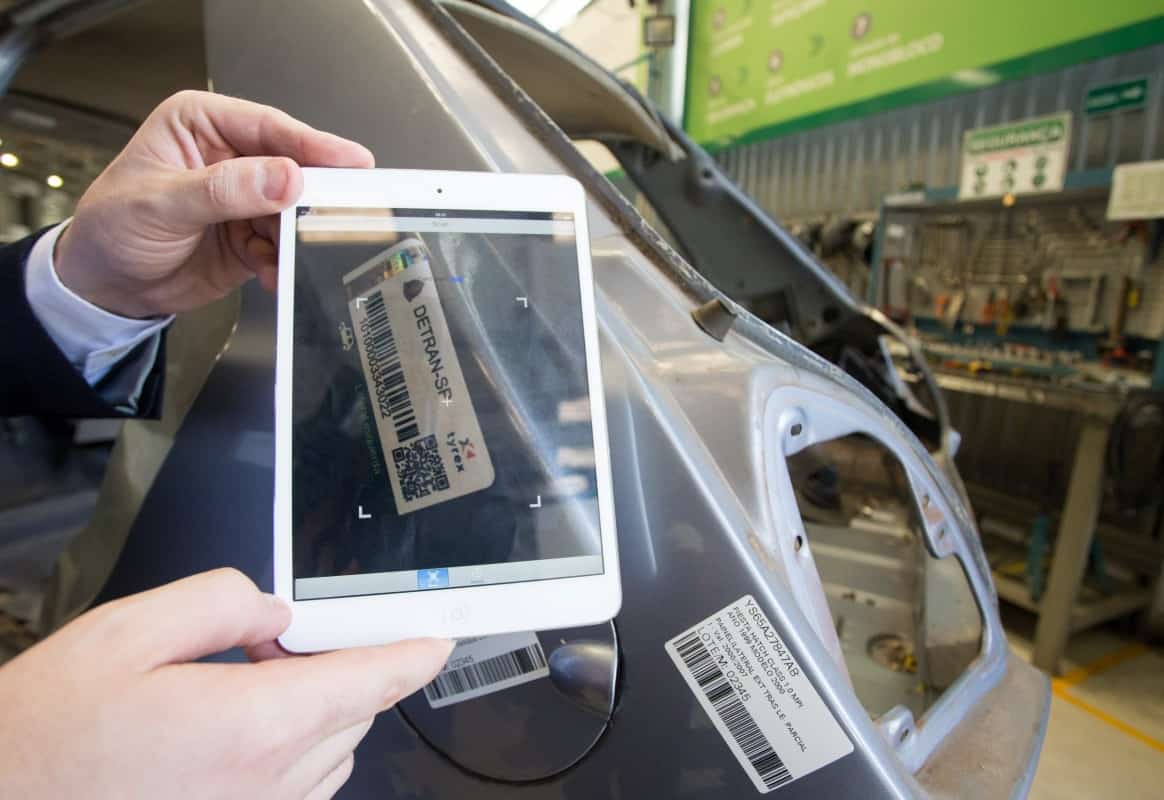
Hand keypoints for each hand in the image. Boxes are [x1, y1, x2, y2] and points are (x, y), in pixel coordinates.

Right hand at [0, 568, 451, 798]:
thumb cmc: (51, 733)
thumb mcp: (127, 633)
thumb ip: (220, 602)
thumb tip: (275, 610)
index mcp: (251, 726)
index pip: (368, 683)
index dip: (413, 654)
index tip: (439, 637)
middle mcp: (267, 785)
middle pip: (355, 712)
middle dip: (339, 666)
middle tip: (277, 642)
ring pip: (334, 751)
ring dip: (316, 709)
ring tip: (243, 686)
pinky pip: (304, 789)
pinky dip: (297, 749)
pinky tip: (238, 730)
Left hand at [54, 90, 373, 317]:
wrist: (106, 286)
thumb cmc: (112, 227)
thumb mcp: (161, 203)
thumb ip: (224, 190)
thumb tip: (283, 178)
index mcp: (203, 125)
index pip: (268, 127)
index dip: (311, 145)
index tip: (349, 161)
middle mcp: (230, 157)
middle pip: (292, 168)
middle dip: (312, 194)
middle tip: (342, 209)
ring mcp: (246, 199)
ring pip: (294, 212)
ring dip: (297, 237)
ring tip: (294, 254)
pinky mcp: (254, 237)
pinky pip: (284, 248)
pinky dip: (283, 263)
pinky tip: (272, 273)